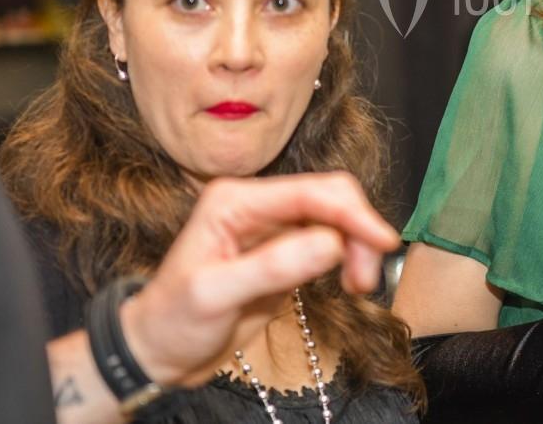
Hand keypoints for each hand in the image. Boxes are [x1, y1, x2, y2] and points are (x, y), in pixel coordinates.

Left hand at [119, 172, 398, 387]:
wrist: (160, 350)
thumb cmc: (173, 321)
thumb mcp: (214, 296)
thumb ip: (272, 267)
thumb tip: (331, 243)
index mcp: (236, 201)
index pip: (309, 192)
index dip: (351, 213)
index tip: (382, 241)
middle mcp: (258, 205)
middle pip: (330, 197)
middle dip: (358, 230)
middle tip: (365, 277)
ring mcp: (274, 226)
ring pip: (338, 219)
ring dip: (357, 247)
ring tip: (358, 286)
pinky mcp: (288, 250)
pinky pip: (334, 241)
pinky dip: (350, 258)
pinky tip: (348, 283)